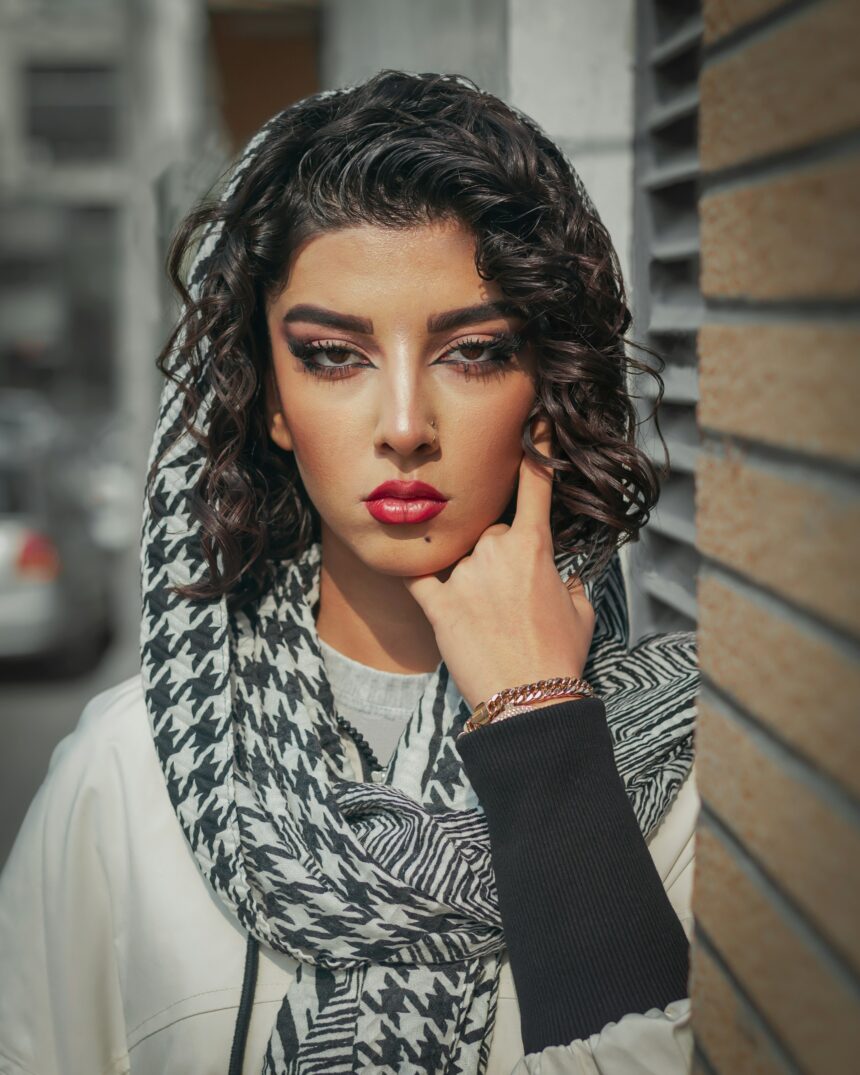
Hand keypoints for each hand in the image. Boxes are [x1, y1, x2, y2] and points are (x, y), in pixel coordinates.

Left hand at [401, 421, 595, 711]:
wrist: (530, 701)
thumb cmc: (559, 657)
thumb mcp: (579, 611)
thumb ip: (567, 582)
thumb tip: (562, 578)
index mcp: (535, 549)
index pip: (536, 487)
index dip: (537, 452)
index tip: (534, 423)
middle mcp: (497, 551)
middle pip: (492, 532)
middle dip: (499, 557)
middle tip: (511, 602)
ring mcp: (464, 575)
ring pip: (463, 555)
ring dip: (472, 578)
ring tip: (488, 621)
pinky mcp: (437, 603)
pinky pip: (420, 578)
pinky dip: (419, 576)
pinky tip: (414, 574)